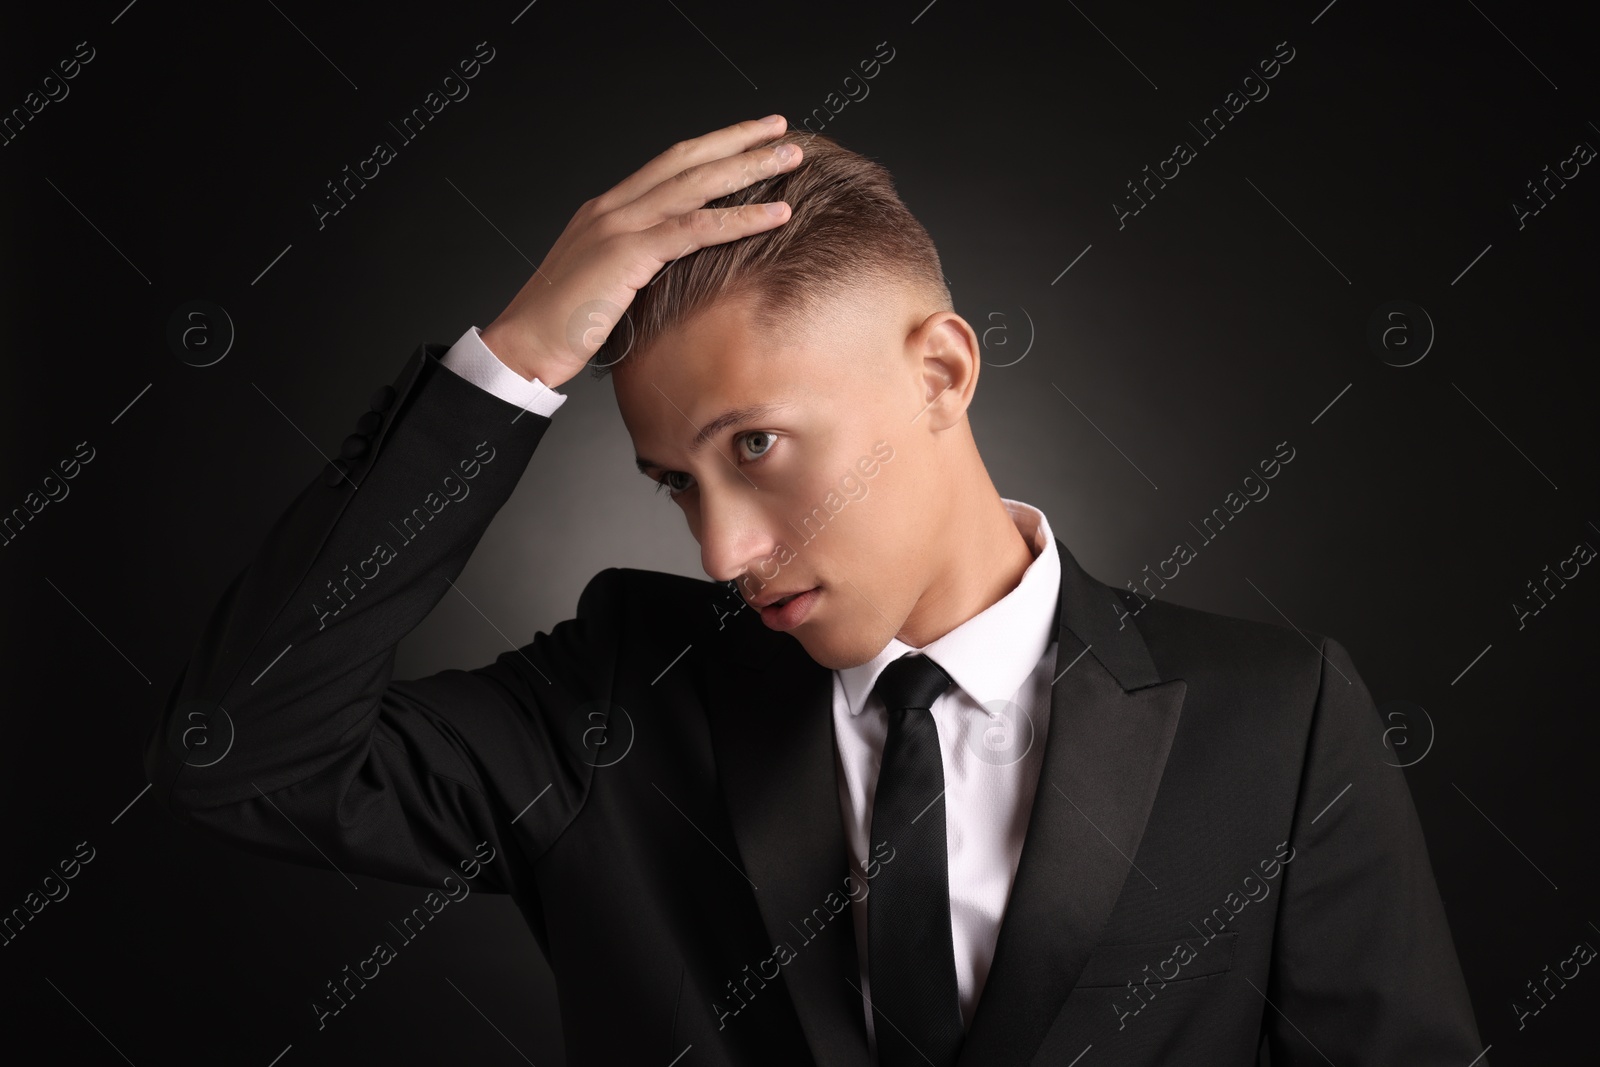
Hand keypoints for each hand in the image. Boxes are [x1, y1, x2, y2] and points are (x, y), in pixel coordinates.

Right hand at [480, 115, 801, 388]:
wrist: (523, 347)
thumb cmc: (561, 326)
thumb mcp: (606, 285)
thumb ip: (637, 268)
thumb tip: (673, 274)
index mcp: (607, 211)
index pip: (669, 166)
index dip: (711, 148)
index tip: (748, 138)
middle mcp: (613, 208)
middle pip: (686, 160)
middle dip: (737, 141)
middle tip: (780, 128)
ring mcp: (619, 226)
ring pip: (696, 184)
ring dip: (748, 167)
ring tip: (788, 157)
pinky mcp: (628, 254)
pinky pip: (695, 229)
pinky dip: (740, 219)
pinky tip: (775, 214)